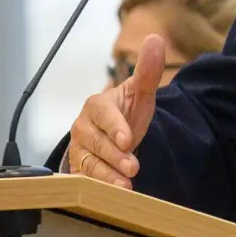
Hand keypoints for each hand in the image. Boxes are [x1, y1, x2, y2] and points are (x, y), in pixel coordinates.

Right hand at [66, 34, 164, 187]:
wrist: (116, 135)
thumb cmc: (126, 112)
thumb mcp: (139, 94)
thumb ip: (147, 71)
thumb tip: (156, 39)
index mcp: (96, 105)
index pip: (103, 114)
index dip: (115, 127)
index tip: (128, 140)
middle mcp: (83, 127)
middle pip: (97, 142)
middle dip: (115, 156)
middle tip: (133, 168)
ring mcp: (79, 149)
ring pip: (90, 163)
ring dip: (107, 176)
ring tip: (125, 188)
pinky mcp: (79, 168)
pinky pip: (85, 179)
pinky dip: (98, 187)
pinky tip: (112, 196)